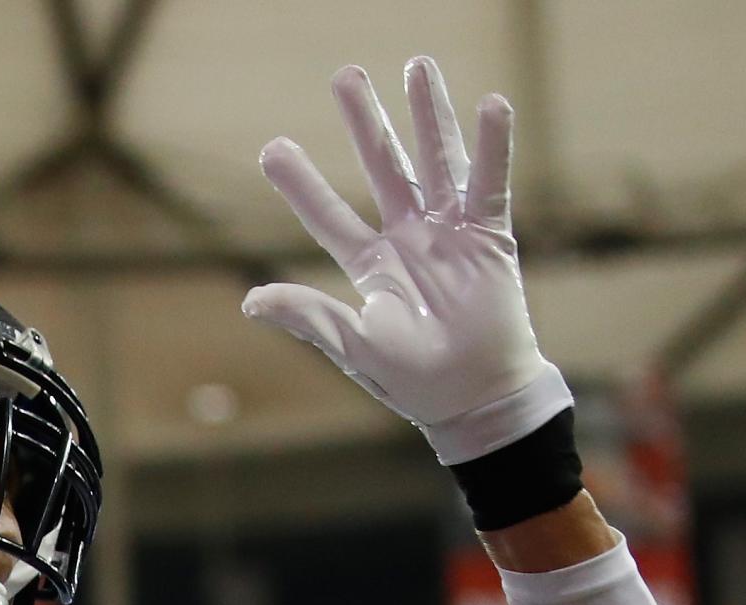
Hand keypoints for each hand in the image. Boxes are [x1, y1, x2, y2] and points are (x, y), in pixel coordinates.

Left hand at [242, 58, 569, 464]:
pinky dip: (493, 146)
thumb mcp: (354, 346)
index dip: (302, 184)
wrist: (475, 398)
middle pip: (383, 167)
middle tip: (345, 75)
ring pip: (435, 160)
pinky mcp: (490, 235)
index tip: (272, 148)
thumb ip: (310, 316)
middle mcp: (408, 238)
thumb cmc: (414, 381)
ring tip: (418, 65)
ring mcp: (450, 232)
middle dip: (366, 122)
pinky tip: (490, 104)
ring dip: (427, 114)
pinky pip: (489, 183)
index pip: (328, 216)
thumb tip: (252, 300)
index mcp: (371, 266)